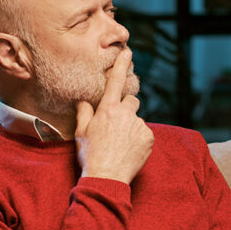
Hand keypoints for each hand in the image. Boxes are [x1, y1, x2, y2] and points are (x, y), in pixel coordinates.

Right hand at [76, 48, 153, 182]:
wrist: (106, 177)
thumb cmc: (90, 155)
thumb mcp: (81, 132)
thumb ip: (84, 112)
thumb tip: (84, 102)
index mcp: (107, 109)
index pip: (116, 81)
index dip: (122, 65)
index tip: (128, 52)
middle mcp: (125, 114)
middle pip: (131, 101)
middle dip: (125, 109)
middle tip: (116, 126)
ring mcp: (139, 125)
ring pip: (137, 119)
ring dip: (131, 126)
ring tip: (120, 144)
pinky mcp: (149, 137)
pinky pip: (145, 132)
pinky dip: (139, 139)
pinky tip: (129, 150)